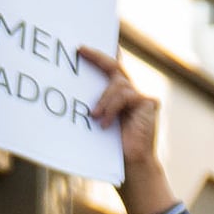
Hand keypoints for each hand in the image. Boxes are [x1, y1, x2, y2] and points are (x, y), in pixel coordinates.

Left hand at [73, 45, 173, 213]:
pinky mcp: (148, 103)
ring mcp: (140, 98)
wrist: (130, 167)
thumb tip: (65, 96)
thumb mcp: (95, 124)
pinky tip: (105, 122)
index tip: (83, 45)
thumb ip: (91, 108)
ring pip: (117, 84)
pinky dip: (112, 107)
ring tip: (95, 117)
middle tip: (80, 50)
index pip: (108, 71)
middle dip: (97, 57)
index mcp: (117, 98)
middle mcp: (130, 94)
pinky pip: (125, 96)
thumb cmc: (110, 151)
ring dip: (103, 101)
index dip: (99, 55)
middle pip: (113, 68)